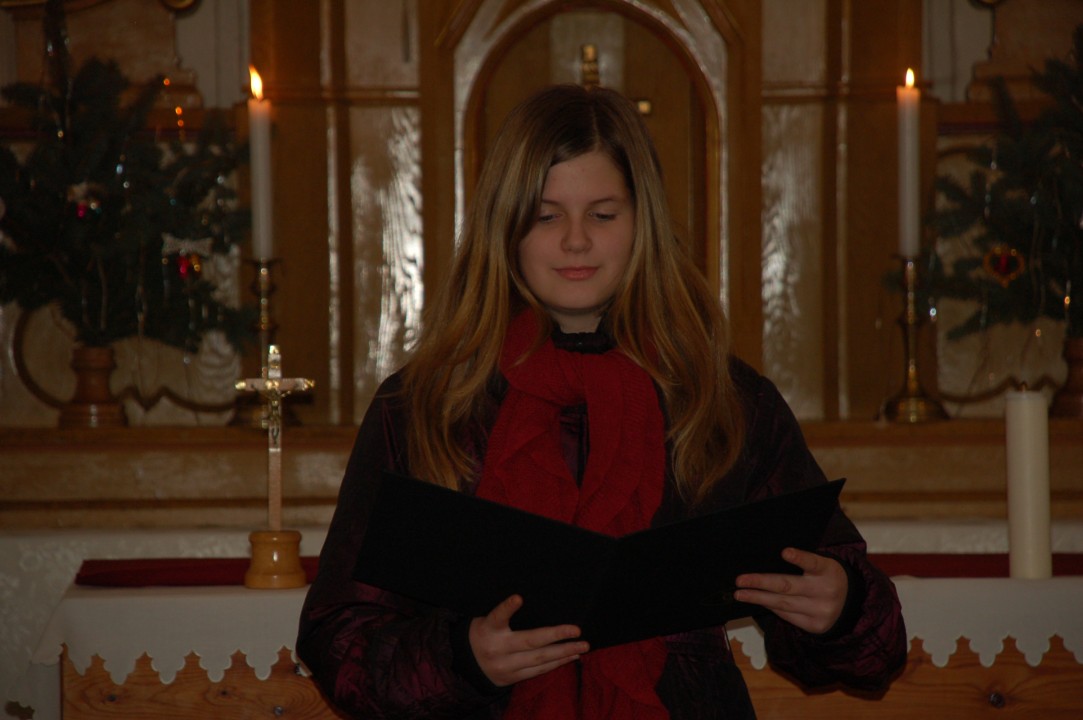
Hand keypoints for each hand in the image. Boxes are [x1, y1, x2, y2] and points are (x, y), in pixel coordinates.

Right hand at [468, 595, 588, 686]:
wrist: (465, 665)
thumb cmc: (483, 633)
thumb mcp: (485, 620)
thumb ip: (504, 614)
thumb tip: (528, 597)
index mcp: (488, 629)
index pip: (497, 616)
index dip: (507, 607)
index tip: (519, 597)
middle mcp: (497, 648)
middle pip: (530, 641)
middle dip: (556, 635)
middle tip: (576, 630)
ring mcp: (505, 666)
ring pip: (539, 659)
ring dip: (564, 652)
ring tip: (582, 646)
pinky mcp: (512, 678)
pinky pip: (538, 671)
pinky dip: (557, 663)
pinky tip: (571, 656)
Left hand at [733, 548, 847, 634]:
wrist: (852, 605)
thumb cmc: (827, 577)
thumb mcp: (823, 566)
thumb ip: (804, 563)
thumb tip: (768, 561)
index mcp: (828, 571)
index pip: (813, 562)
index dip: (799, 557)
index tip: (785, 552)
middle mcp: (825, 591)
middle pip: (788, 586)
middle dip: (761, 582)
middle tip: (740, 580)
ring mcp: (820, 611)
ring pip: (783, 603)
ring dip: (758, 598)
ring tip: (740, 594)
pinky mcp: (815, 626)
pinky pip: (787, 615)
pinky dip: (771, 607)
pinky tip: (757, 601)